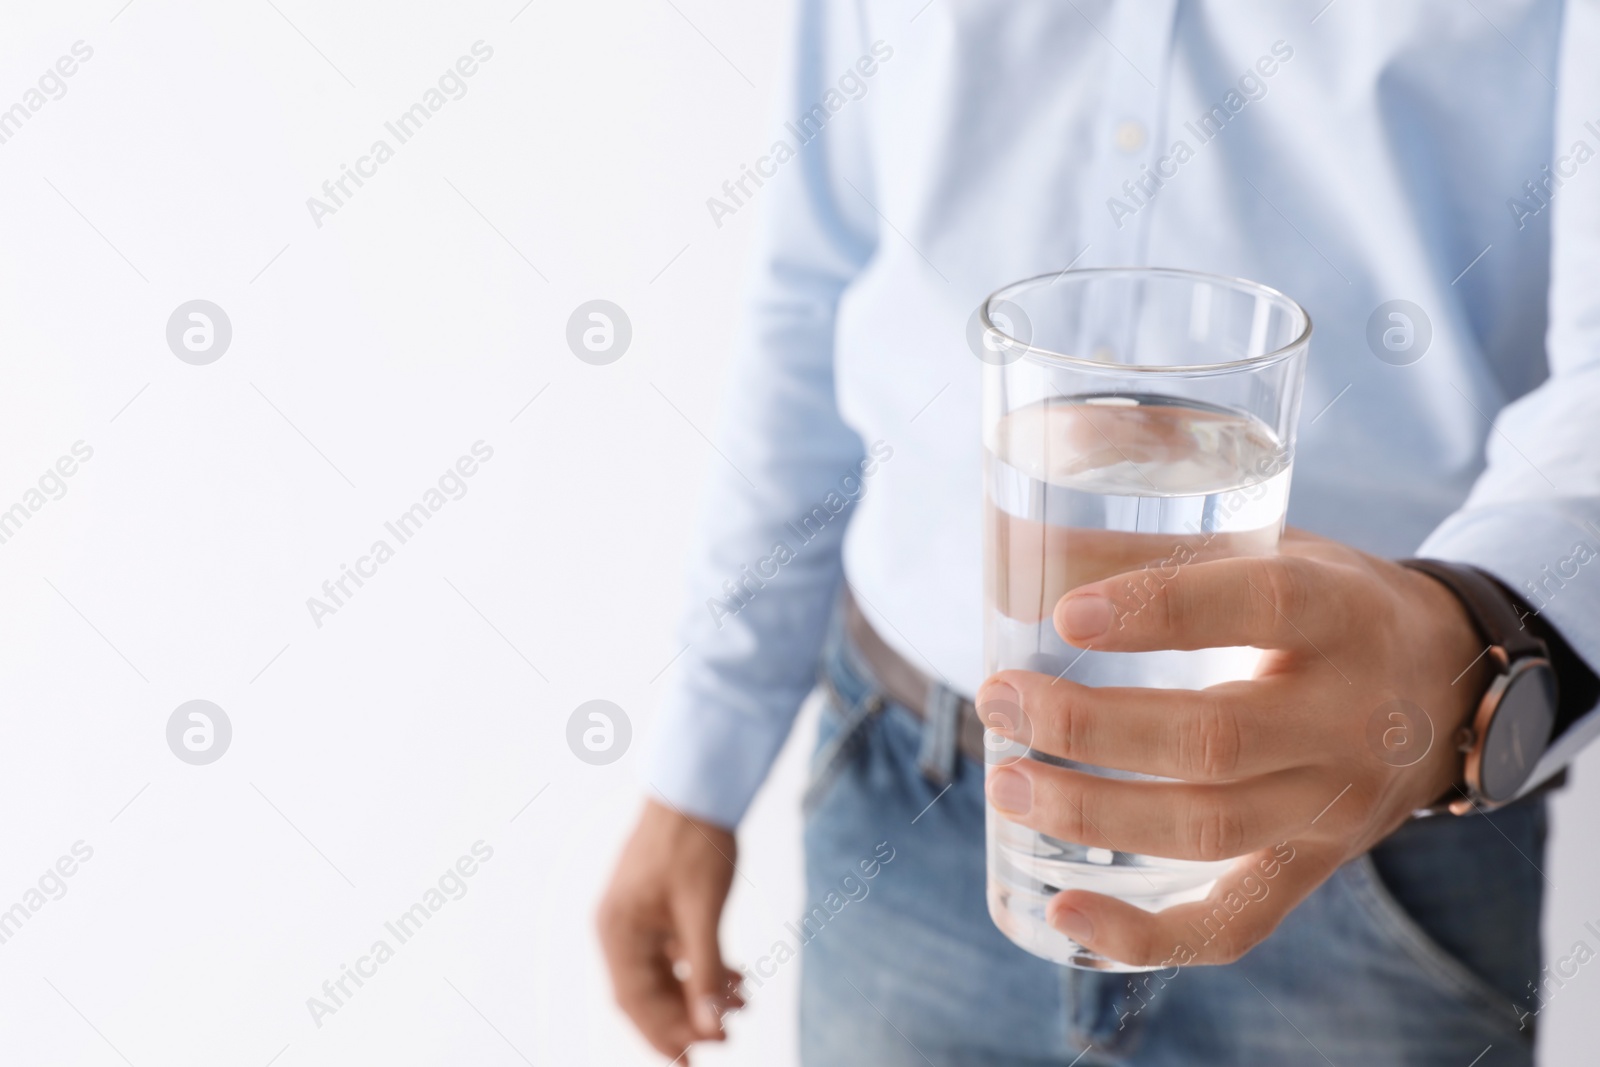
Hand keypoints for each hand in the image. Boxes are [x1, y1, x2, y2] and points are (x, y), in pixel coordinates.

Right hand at [597, 799, 743, 1061]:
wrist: (698, 787)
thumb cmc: (694, 841)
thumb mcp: (704, 912)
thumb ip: (705, 971)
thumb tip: (711, 1027)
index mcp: (617, 930)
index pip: (634, 1001)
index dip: (663, 1035)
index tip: (694, 1059)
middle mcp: (620, 927)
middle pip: (648, 993)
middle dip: (686, 1019)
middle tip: (725, 1040)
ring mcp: (638, 917)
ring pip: (665, 974)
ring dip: (700, 994)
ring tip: (742, 1007)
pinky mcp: (658, 906)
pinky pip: (675, 952)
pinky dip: (704, 968)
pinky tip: (737, 979)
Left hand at [979, 528, 1488, 967]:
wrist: (1452, 690)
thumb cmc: (1331, 604)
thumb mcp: (1277, 546)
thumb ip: (1167, 542)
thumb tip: (1031, 540)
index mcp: (1342, 613)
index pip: (1260, 607)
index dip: (1160, 612)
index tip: (1066, 616)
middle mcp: (1348, 717)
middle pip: (1214, 739)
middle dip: (1087, 726)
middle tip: (997, 701)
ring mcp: (1335, 805)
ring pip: (1208, 829)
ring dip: (1091, 814)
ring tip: (1004, 783)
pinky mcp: (1315, 867)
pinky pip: (1234, 923)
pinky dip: (1145, 934)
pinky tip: (1064, 914)